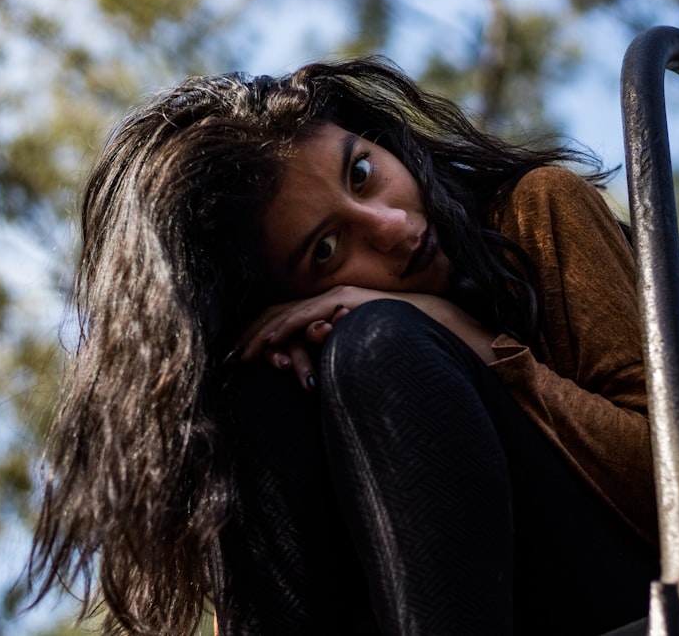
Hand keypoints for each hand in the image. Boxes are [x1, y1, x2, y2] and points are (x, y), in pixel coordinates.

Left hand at [239, 286, 496, 389]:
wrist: (450, 332)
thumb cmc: (411, 348)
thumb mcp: (366, 358)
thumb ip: (340, 360)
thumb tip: (308, 378)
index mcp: (335, 315)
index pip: (289, 322)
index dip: (262, 338)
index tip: (240, 359)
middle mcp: (333, 303)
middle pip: (280, 314)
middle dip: (251, 336)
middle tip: (228, 359)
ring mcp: (340, 300)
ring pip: (288, 313)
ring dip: (260, 334)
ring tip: (239, 355)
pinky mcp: (349, 303)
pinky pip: (309, 314)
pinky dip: (285, 328)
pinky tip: (268, 345)